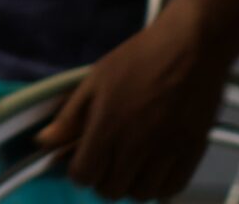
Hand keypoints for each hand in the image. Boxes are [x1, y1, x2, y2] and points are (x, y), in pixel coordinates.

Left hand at [33, 17, 229, 199]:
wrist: (191, 49)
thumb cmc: (137, 59)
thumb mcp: (95, 81)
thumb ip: (70, 116)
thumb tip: (44, 143)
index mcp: (107, 127)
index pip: (84, 175)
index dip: (78, 170)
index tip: (82, 158)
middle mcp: (137, 146)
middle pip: (112, 189)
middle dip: (102, 178)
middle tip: (106, 160)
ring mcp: (168, 152)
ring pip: (142, 194)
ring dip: (131, 184)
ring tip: (130, 165)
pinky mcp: (194, 153)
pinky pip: (173, 189)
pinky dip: (160, 186)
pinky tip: (154, 170)